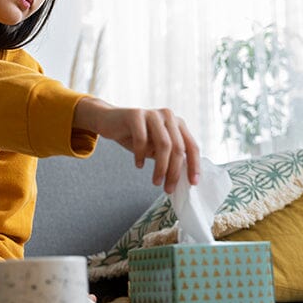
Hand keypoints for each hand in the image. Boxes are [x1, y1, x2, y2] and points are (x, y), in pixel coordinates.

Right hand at [74, 97, 199, 192]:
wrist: (109, 121)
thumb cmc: (134, 136)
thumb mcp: (155, 147)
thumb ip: (169, 156)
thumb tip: (182, 178)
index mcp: (177, 123)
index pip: (191, 146)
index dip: (194, 165)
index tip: (192, 183)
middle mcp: (168, 116)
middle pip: (178, 148)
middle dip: (174, 172)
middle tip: (168, 188)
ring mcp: (152, 114)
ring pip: (164, 145)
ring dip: (161, 167)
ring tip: (155, 182)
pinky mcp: (136, 115)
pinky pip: (142, 140)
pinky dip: (141, 155)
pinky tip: (139, 165)